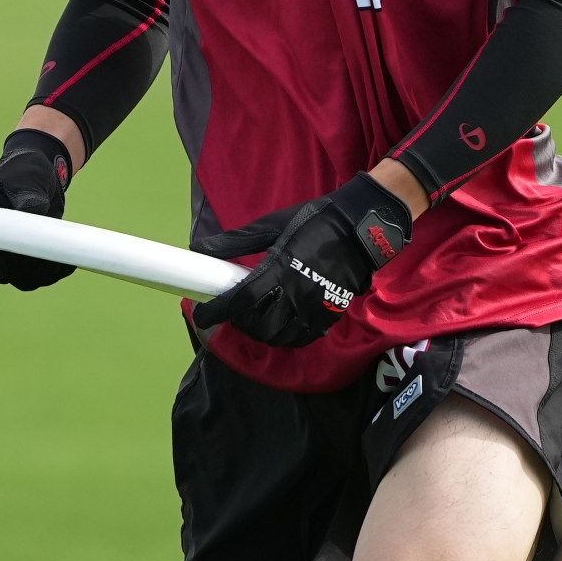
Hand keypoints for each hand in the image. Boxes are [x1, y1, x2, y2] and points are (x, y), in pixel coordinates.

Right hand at [0, 128, 76, 290]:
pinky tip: (69, 260)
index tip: (1, 268)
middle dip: (23, 269)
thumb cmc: (24, 169)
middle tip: (46, 255)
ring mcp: (10, 253)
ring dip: (42, 274)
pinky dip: (55, 272)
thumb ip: (25, 195)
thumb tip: (32, 213)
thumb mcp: (22, 176)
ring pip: (22, 278)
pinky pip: (40, 276)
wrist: (43, 174)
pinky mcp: (30, 258)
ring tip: (62, 257)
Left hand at [190, 173, 412, 346]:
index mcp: (279, 270)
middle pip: (258, 325)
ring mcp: (313, 308)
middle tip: (231, 311)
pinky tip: (279, 325)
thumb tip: (201, 247)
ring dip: (260, 332)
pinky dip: (285, 337)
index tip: (202, 313)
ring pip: (279, 336)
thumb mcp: (272, 225)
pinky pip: (302, 338)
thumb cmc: (314, 222)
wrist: (360, 229)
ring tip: (254, 318)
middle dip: (239, 322)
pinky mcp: (328, 315)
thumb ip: (236, 240)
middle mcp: (295, 295)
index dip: (217, 311)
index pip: (240, 301)